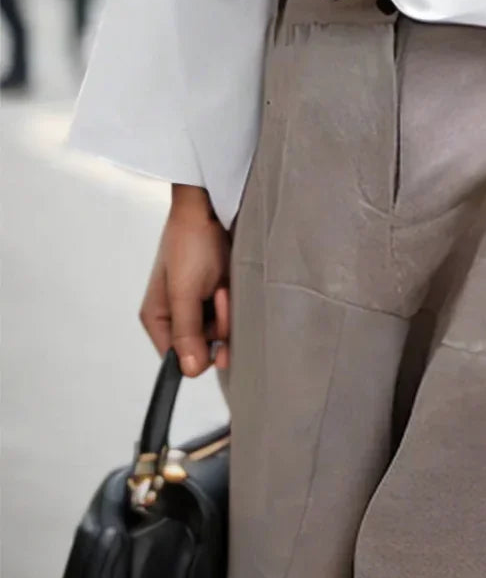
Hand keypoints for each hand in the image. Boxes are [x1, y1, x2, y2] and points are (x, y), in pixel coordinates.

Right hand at [139, 184, 230, 377]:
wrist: (211, 207)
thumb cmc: (190, 242)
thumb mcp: (184, 290)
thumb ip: (187, 331)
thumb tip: (189, 370)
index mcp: (158, 318)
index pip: (178, 359)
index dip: (199, 353)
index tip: (215, 339)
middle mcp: (177, 316)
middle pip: (204, 346)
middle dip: (218, 325)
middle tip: (220, 296)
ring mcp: (199, 305)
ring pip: (221, 332)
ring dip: (228, 311)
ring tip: (223, 283)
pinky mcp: (218, 294)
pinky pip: (232, 314)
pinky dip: (235, 302)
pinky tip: (230, 282)